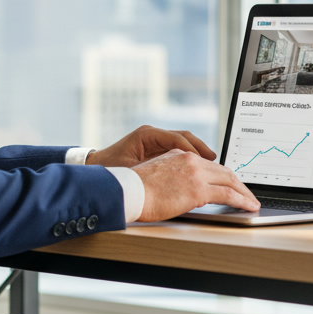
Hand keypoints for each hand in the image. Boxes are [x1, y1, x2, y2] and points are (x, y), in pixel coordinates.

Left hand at [86, 125, 215, 168]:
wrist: (95, 170)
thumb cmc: (110, 173)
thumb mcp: (132, 174)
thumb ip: (153, 174)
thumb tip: (174, 179)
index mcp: (147, 136)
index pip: (177, 139)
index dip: (193, 151)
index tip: (206, 161)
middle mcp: (152, 135)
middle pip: (184, 137)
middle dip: (201, 149)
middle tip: (216, 161)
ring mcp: (155, 140)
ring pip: (183, 142)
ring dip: (198, 152)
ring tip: (212, 164)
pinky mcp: (155, 149)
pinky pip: (177, 149)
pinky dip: (189, 157)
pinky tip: (198, 168)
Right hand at [129, 150, 260, 221]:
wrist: (128, 192)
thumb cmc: (135, 190)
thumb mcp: (156, 176)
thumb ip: (172, 177)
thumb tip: (183, 191)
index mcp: (179, 155)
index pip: (208, 165)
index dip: (223, 175)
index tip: (231, 184)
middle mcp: (190, 160)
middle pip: (223, 171)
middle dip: (238, 184)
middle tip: (247, 194)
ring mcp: (196, 174)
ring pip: (230, 181)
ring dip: (244, 193)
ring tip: (252, 202)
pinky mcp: (199, 189)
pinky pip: (229, 194)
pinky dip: (242, 200)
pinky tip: (249, 206)